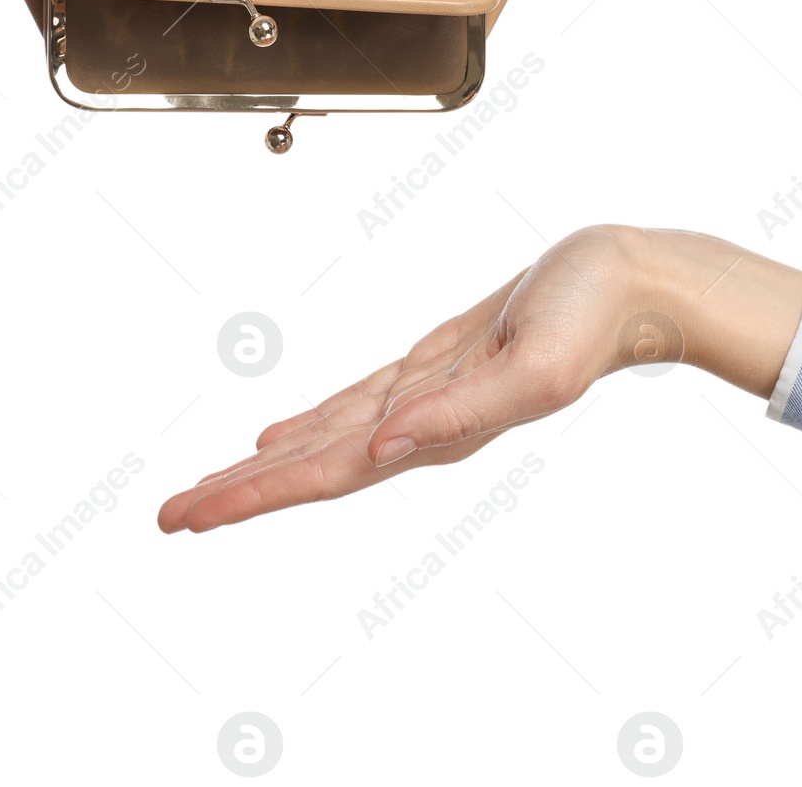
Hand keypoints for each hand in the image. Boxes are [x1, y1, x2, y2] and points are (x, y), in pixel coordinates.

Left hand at [157, 225, 801, 533]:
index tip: (194, 515)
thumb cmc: (592, 318)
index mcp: (437, 430)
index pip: (327, 473)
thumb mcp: (536, 367)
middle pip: (312, 468)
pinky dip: (310, 429)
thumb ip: (460, 413)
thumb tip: (384, 447)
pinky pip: (354, 408)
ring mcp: (424, 400)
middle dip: (241, 493)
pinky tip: (280, 441)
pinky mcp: (432, 368)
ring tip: (211, 489)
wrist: (630, 284)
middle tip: (171, 516)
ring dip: (265, 467)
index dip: (257, 494)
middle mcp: (421, 425)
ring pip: (326, 442)